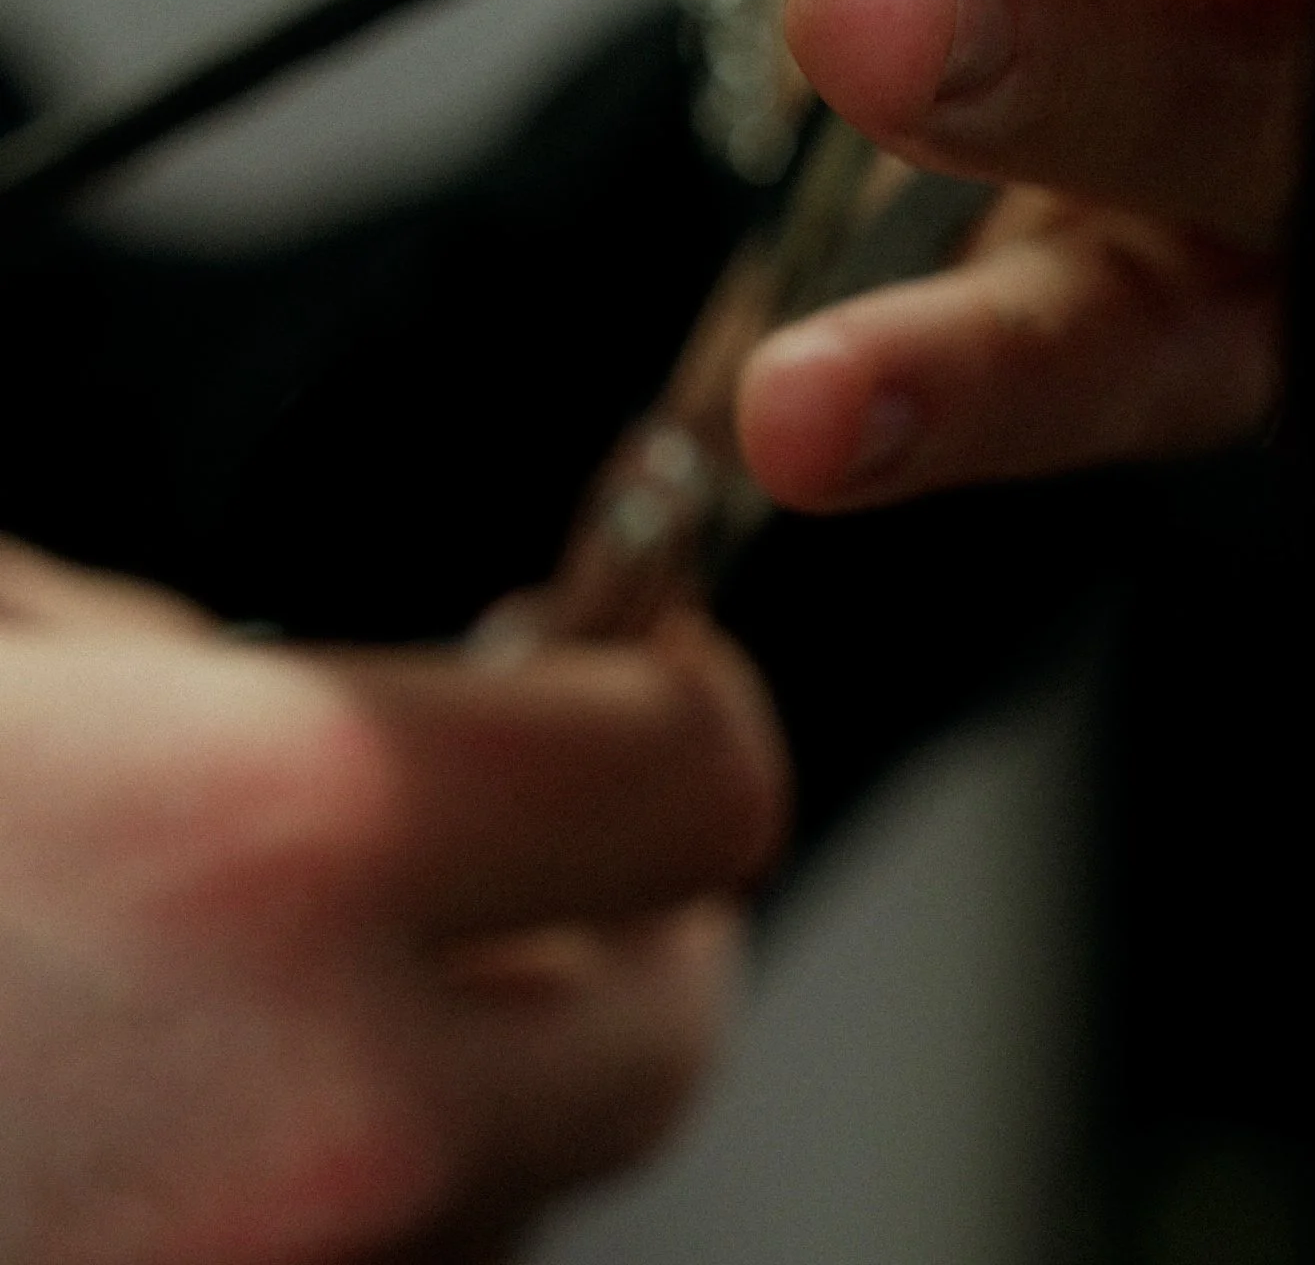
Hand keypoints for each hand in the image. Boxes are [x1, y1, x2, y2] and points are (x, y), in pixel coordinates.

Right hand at [0, 540, 787, 1264]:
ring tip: (310, 993)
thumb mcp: (2, 663)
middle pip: (662, 1042)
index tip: (647, 668)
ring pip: (513, 1189)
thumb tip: (291, 692)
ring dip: (472, 1087)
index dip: (692, 704)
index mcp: (289, 840)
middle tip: (548, 848)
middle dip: (630, 932)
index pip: (697, 777)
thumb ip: (195, 668)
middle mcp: (333, 1116)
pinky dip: (352, 1197)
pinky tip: (204, 1125)